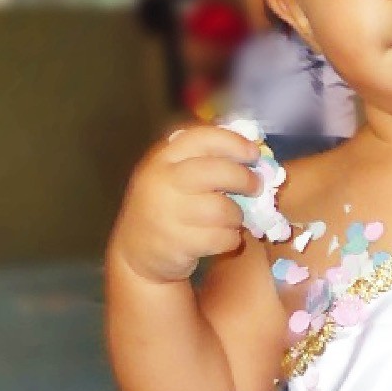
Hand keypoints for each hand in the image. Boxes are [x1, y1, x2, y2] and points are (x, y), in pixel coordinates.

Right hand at [108, 124, 261, 284]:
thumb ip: (205, 161)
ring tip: (233, 218)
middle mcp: (162, 181)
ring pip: (223, 209)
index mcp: (164, 158)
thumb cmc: (167, 206)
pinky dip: (231, 239)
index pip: (202, 138)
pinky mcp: (177, 243)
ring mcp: (167, 213)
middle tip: (255, 187)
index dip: (233, 142)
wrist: (136, 252)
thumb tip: (253, 153)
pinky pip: (222, 237)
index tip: (254, 153)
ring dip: (237, 216)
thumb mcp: (174, 176)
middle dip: (244, 179)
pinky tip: (224, 238)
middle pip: (217, 172)